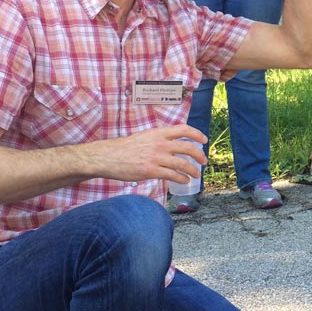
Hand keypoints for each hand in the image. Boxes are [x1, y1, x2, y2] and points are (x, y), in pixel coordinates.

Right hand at [92, 126, 207, 183]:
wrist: (107, 157)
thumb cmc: (125, 148)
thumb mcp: (144, 137)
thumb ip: (159, 139)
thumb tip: (173, 144)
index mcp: (158, 133)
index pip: (184, 129)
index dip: (197, 134)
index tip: (204, 140)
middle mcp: (159, 144)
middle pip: (188, 148)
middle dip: (200, 155)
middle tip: (204, 162)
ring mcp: (156, 157)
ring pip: (183, 164)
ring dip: (193, 170)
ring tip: (196, 175)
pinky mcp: (151, 171)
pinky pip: (172, 175)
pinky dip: (182, 178)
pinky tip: (184, 180)